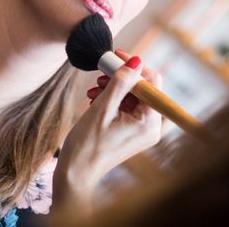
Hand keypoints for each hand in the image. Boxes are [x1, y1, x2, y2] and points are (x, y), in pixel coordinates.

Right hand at [52, 49, 161, 213]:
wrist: (75, 173)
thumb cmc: (87, 145)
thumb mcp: (103, 108)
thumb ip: (121, 82)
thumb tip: (136, 60)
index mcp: (149, 123)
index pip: (153, 82)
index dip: (135, 66)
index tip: (116, 56)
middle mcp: (151, 127)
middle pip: (143, 88)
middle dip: (121, 79)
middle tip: (100, 75)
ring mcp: (142, 130)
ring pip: (133, 96)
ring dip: (113, 88)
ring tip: (94, 90)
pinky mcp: (132, 131)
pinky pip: (127, 106)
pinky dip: (112, 99)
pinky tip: (96, 99)